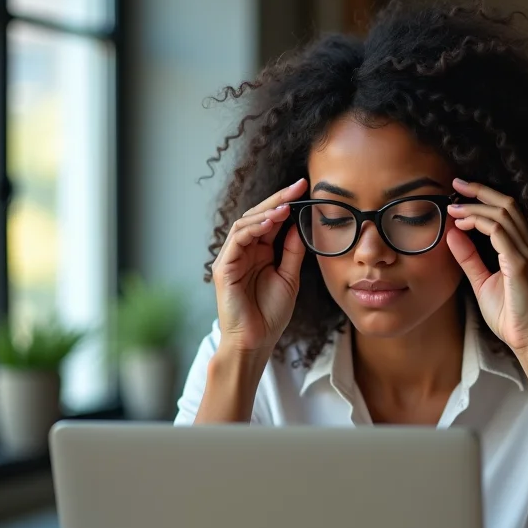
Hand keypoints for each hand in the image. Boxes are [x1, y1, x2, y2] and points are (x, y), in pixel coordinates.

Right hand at [211, 178, 307, 354]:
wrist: (257, 341)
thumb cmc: (270, 315)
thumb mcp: (289, 277)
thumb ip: (291, 251)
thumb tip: (297, 225)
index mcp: (259, 253)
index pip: (270, 221)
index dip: (285, 203)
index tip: (304, 188)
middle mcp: (243, 252)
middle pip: (257, 216)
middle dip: (277, 200)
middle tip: (297, 187)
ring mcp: (231, 259)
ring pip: (245, 224)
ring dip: (266, 212)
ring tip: (286, 206)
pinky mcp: (223, 268)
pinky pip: (237, 240)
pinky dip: (253, 228)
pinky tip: (270, 222)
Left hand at [445, 178, 527, 354]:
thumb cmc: (510, 316)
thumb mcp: (482, 283)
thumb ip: (469, 258)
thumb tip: (452, 235)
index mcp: (523, 249)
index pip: (506, 212)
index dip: (483, 198)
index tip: (459, 194)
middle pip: (507, 204)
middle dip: (480, 191)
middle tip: (455, 184)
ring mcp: (527, 254)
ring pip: (502, 214)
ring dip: (475, 207)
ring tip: (453, 206)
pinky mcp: (520, 264)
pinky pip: (500, 233)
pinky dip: (480, 222)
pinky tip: (463, 224)